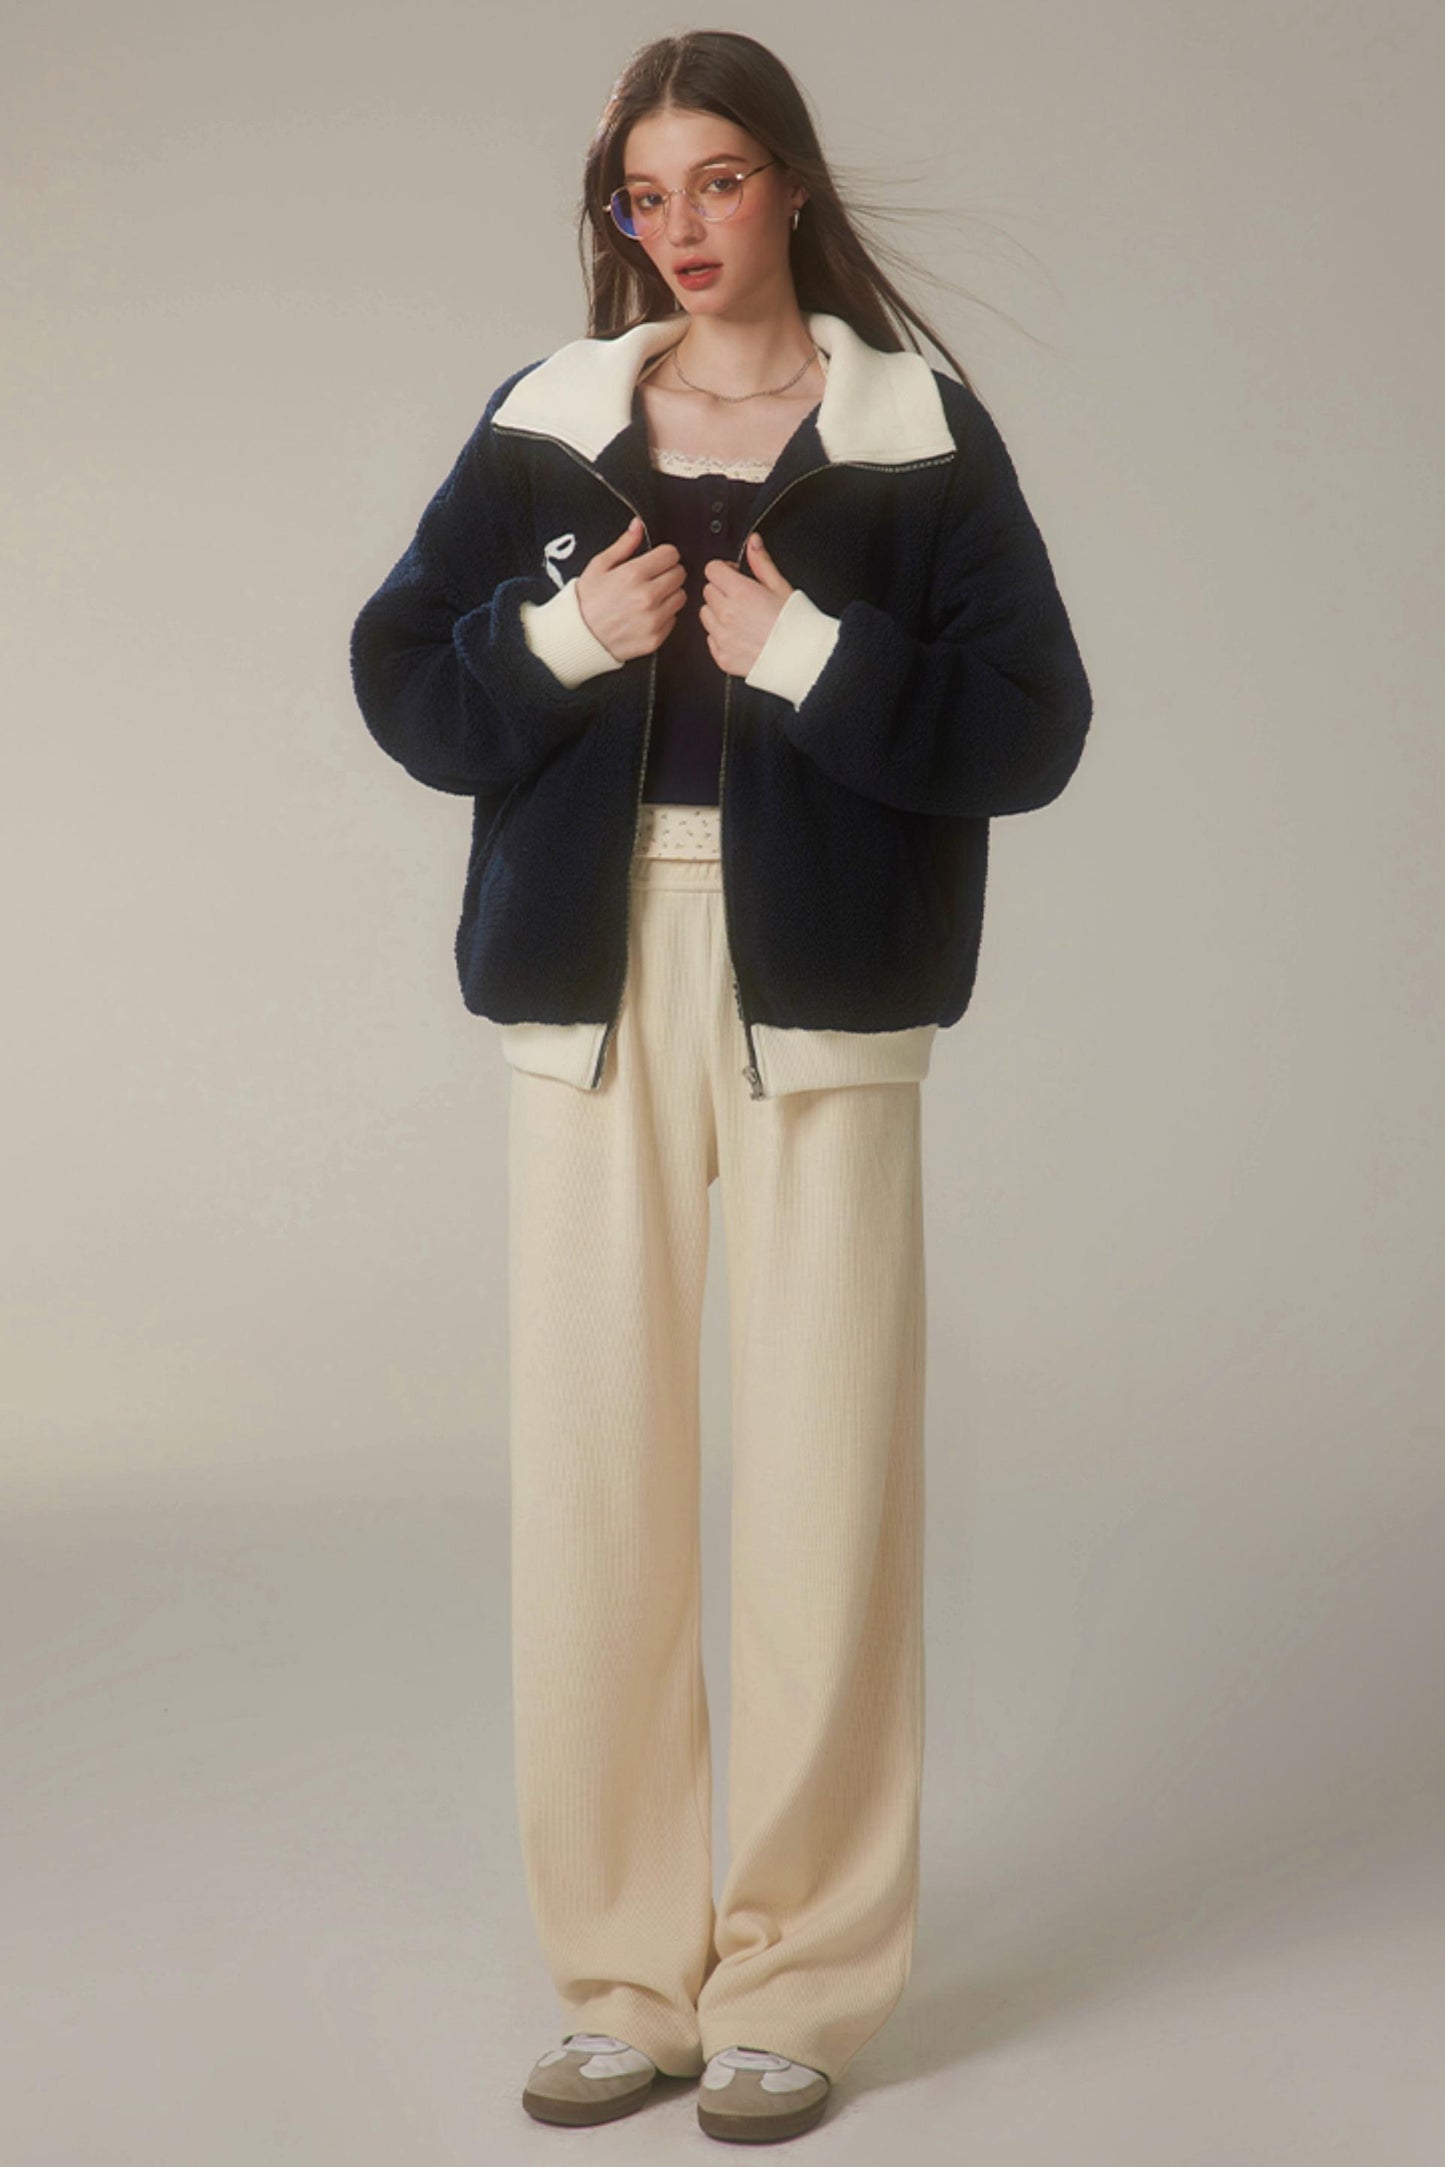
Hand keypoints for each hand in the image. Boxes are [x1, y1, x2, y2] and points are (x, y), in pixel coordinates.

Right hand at [576, 517, 686, 660]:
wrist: (579, 638)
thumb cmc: (587, 601)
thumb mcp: (599, 566)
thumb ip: (624, 545)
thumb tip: (638, 526)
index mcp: (633, 574)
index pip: (671, 554)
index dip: (664, 555)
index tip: (657, 560)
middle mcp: (646, 597)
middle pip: (680, 574)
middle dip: (668, 573)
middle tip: (652, 579)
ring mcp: (653, 620)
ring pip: (680, 597)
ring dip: (669, 595)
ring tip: (648, 597)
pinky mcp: (656, 638)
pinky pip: (673, 620)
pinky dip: (664, 616)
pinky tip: (646, 615)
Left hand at [699, 532, 794, 676]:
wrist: (802, 660)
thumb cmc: (797, 625)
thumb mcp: (781, 587)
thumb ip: (761, 563)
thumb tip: (753, 543)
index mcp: (740, 593)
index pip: (712, 569)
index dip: (724, 569)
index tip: (734, 575)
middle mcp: (727, 615)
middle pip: (708, 591)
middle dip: (722, 590)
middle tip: (742, 598)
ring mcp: (722, 638)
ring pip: (706, 615)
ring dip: (718, 613)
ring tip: (741, 619)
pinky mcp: (722, 657)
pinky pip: (710, 640)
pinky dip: (721, 636)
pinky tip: (740, 636)